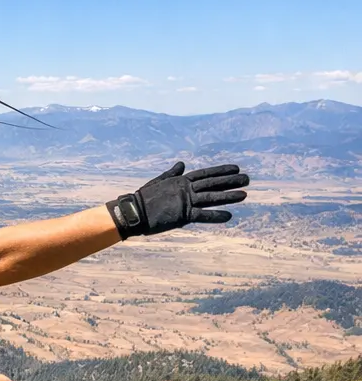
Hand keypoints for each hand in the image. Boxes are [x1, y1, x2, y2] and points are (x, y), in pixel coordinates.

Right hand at [106, 162, 248, 237]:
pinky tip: (228, 216)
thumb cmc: (143, 198)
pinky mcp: (182, 215)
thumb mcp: (159, 182)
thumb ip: (172, 174)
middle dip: (231, 181)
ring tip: (244, 195)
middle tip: (247, 179)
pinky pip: (202, 215)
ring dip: (228, 196)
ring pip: (211, 198)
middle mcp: (185, 189)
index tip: (236, 168)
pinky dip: (215, 216)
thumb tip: (181, 164)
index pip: (205, 174)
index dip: (221, 171)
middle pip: (212, 184)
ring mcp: (185, 201)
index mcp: (180, 181)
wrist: (133, 212)